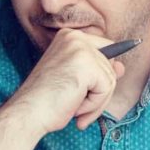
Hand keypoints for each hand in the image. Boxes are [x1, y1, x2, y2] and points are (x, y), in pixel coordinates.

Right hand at [6, 29, 125, 133]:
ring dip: (95, 102)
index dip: (102, 73)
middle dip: (98, 93)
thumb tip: (121, 67)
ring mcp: (81, 49)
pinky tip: (74, 107)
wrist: (27, 113)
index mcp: (69, 37)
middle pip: (110, 67)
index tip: (85, 90)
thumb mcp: (75, 80)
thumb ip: (98, 71)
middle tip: (77, 106)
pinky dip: (94, 105)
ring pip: (110, 80)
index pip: (106, 51)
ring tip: (74, 108)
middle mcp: (75, 37)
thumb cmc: (46, 101)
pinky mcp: (87, 64)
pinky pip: (106, 89)